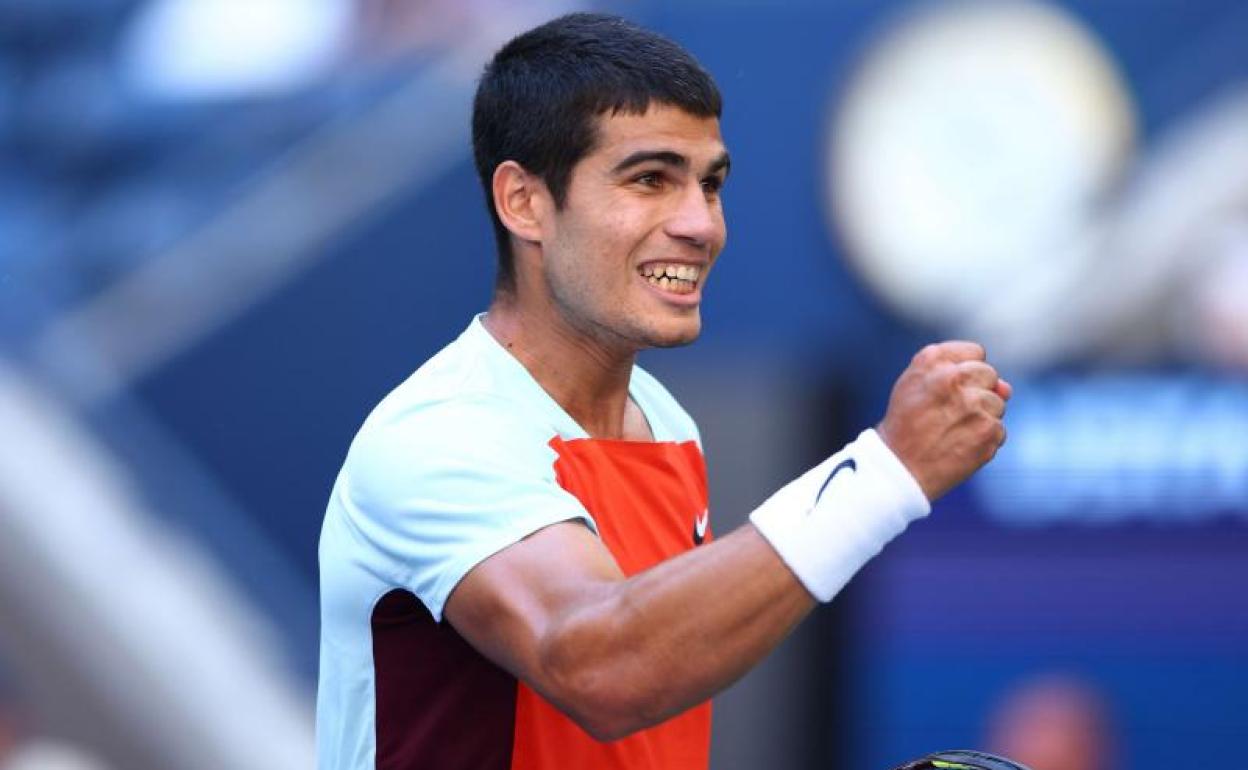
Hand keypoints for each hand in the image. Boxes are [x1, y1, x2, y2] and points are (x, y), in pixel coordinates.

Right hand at [876, 341, 1010, 500]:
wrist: (898, 468)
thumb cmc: (905, 425)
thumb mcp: (915, 386)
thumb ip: (957, 373)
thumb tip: (1006, 388)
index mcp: (932, 360)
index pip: (976, 353)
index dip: (965, 374)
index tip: (950, 391)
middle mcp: (954, 378)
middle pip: (990, 375)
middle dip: (977, 392)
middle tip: (950, 414)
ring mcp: (973, 404)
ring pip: (997, 404)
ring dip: (981, 419)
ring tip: (952, 432)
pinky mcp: (987, 430)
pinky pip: (999, 430)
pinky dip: (984, 441)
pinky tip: (960, 447)